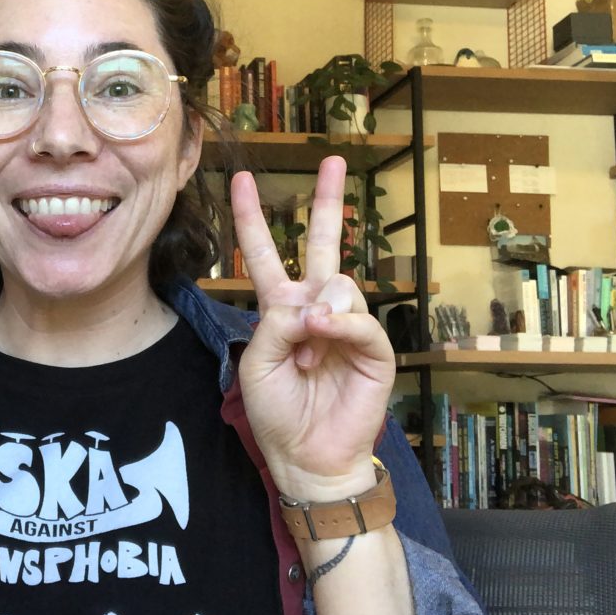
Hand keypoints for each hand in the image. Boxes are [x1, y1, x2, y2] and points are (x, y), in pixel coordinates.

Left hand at [231, 156, 394, 501]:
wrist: (306, 454)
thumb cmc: (275, 412)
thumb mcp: (255, 363)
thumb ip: (275, 323)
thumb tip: (313, 302)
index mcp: (281, 308)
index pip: (265, 254)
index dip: (251, 218)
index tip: (242, 180)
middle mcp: (315, 308)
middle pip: (322, 244)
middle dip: (327, 202)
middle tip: (333, 160)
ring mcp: (346, 324)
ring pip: (338, 282)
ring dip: (318, 313)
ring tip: (307, 356)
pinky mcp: (373, 347)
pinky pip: (359, 318)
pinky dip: (340, 323)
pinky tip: (324, 335)